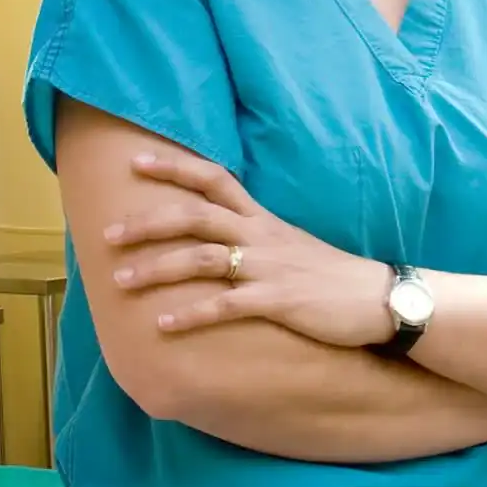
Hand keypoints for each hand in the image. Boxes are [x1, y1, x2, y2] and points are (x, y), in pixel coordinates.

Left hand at [105, 151, 391, 347]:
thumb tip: (215, 237)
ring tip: (120, 281)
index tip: (135, 161)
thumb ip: (253, 237)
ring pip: (203, 258)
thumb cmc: (331, 275)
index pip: (214, 179)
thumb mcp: (289, 245)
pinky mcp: (279, 300)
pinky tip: (162, 325)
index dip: (175, 167)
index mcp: (262, 219)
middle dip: (149, 222)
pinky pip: (227, 305)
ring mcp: (269, 267)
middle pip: (196, 215)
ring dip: (157, 268)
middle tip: (106, 233)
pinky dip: (192, 313)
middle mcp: (261, 235)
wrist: (379, 297)